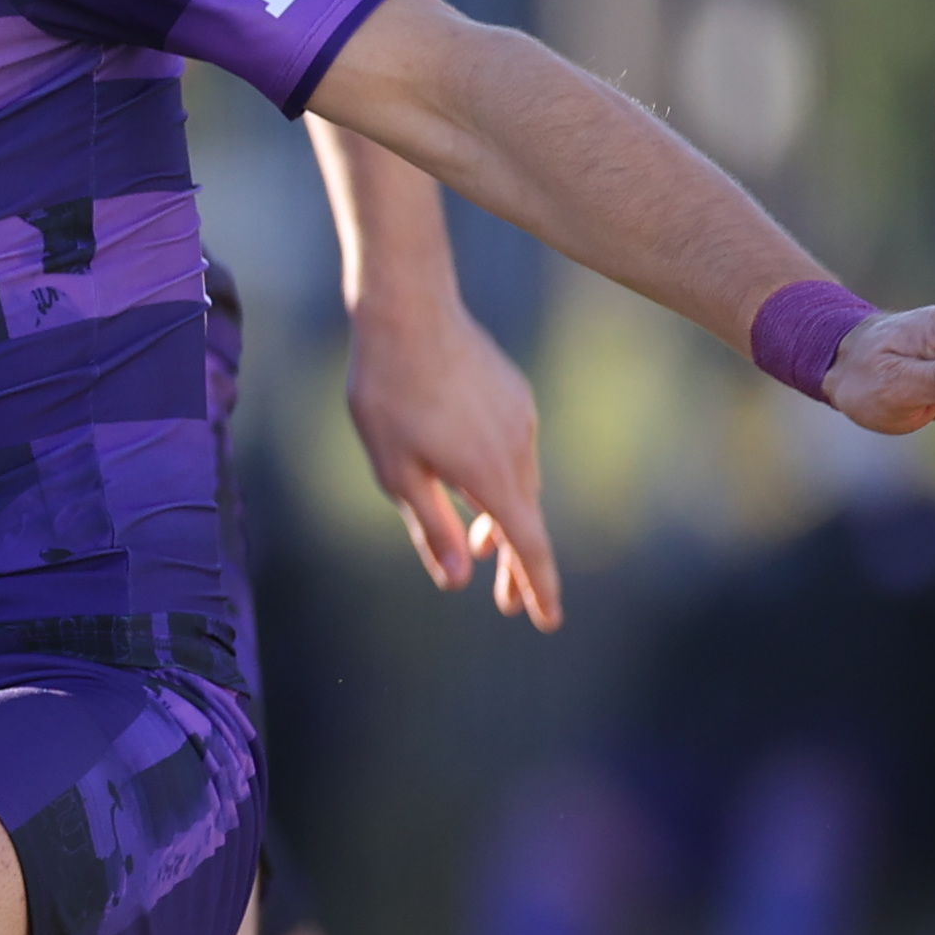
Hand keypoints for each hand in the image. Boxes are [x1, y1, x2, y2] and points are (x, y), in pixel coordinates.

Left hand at [339, 276, 561, 628]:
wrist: (409, 313)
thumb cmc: (389, 394)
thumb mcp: (396, 471)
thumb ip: (431, 526)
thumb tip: (457, 578)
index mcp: (490, 475)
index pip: (527, 545)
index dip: (538, 586)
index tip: (545, 620)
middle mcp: (517, 449)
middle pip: (526, 520)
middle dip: (517, 567)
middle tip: (511, 607)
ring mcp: (521, 419)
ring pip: (520, 485)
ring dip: (505, 521)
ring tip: (486, 550)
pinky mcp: (515, 397)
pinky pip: (512, 452)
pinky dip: (500, 480)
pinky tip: (474, 482)